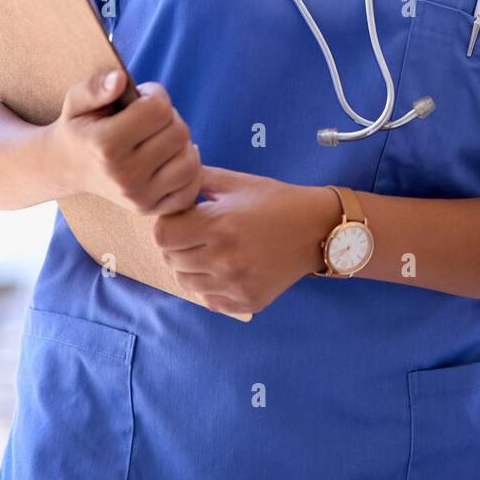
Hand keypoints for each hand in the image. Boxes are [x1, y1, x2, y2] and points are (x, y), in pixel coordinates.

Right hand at [49, 68, 202, 214]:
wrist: (67, 167)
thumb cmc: (80, 127)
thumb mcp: (76, 100)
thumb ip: (95, 86)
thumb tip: (120, 79)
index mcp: (105, 145)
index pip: (158, 109)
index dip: (154, 95)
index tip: (141, 98)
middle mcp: (124, 175)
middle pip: (178, 133)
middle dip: (169, 118)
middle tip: (149, 119)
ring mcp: (138, 197)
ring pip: (190, 161)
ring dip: (181, 144)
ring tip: (160, 138)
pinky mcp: (150, 209)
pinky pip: (190, 190)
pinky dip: (189, 171)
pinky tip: (172, 158)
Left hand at [151, 167, 341, 314]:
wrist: (316, 229)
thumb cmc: (275, 201)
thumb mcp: (237, 183)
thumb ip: (198, 179)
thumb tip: (170, 176)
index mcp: (219, 225)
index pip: (163, 235)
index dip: (168, 223)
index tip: (184, 217)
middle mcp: (225, 260)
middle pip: (171, 259)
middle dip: (178, 243)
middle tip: (198, 232)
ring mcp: (235, 285)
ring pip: (185, 282)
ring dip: (190, 266)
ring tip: (211, 250)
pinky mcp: (246, 303)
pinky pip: (207, 299)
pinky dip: (208, 285)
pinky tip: (225, 268)